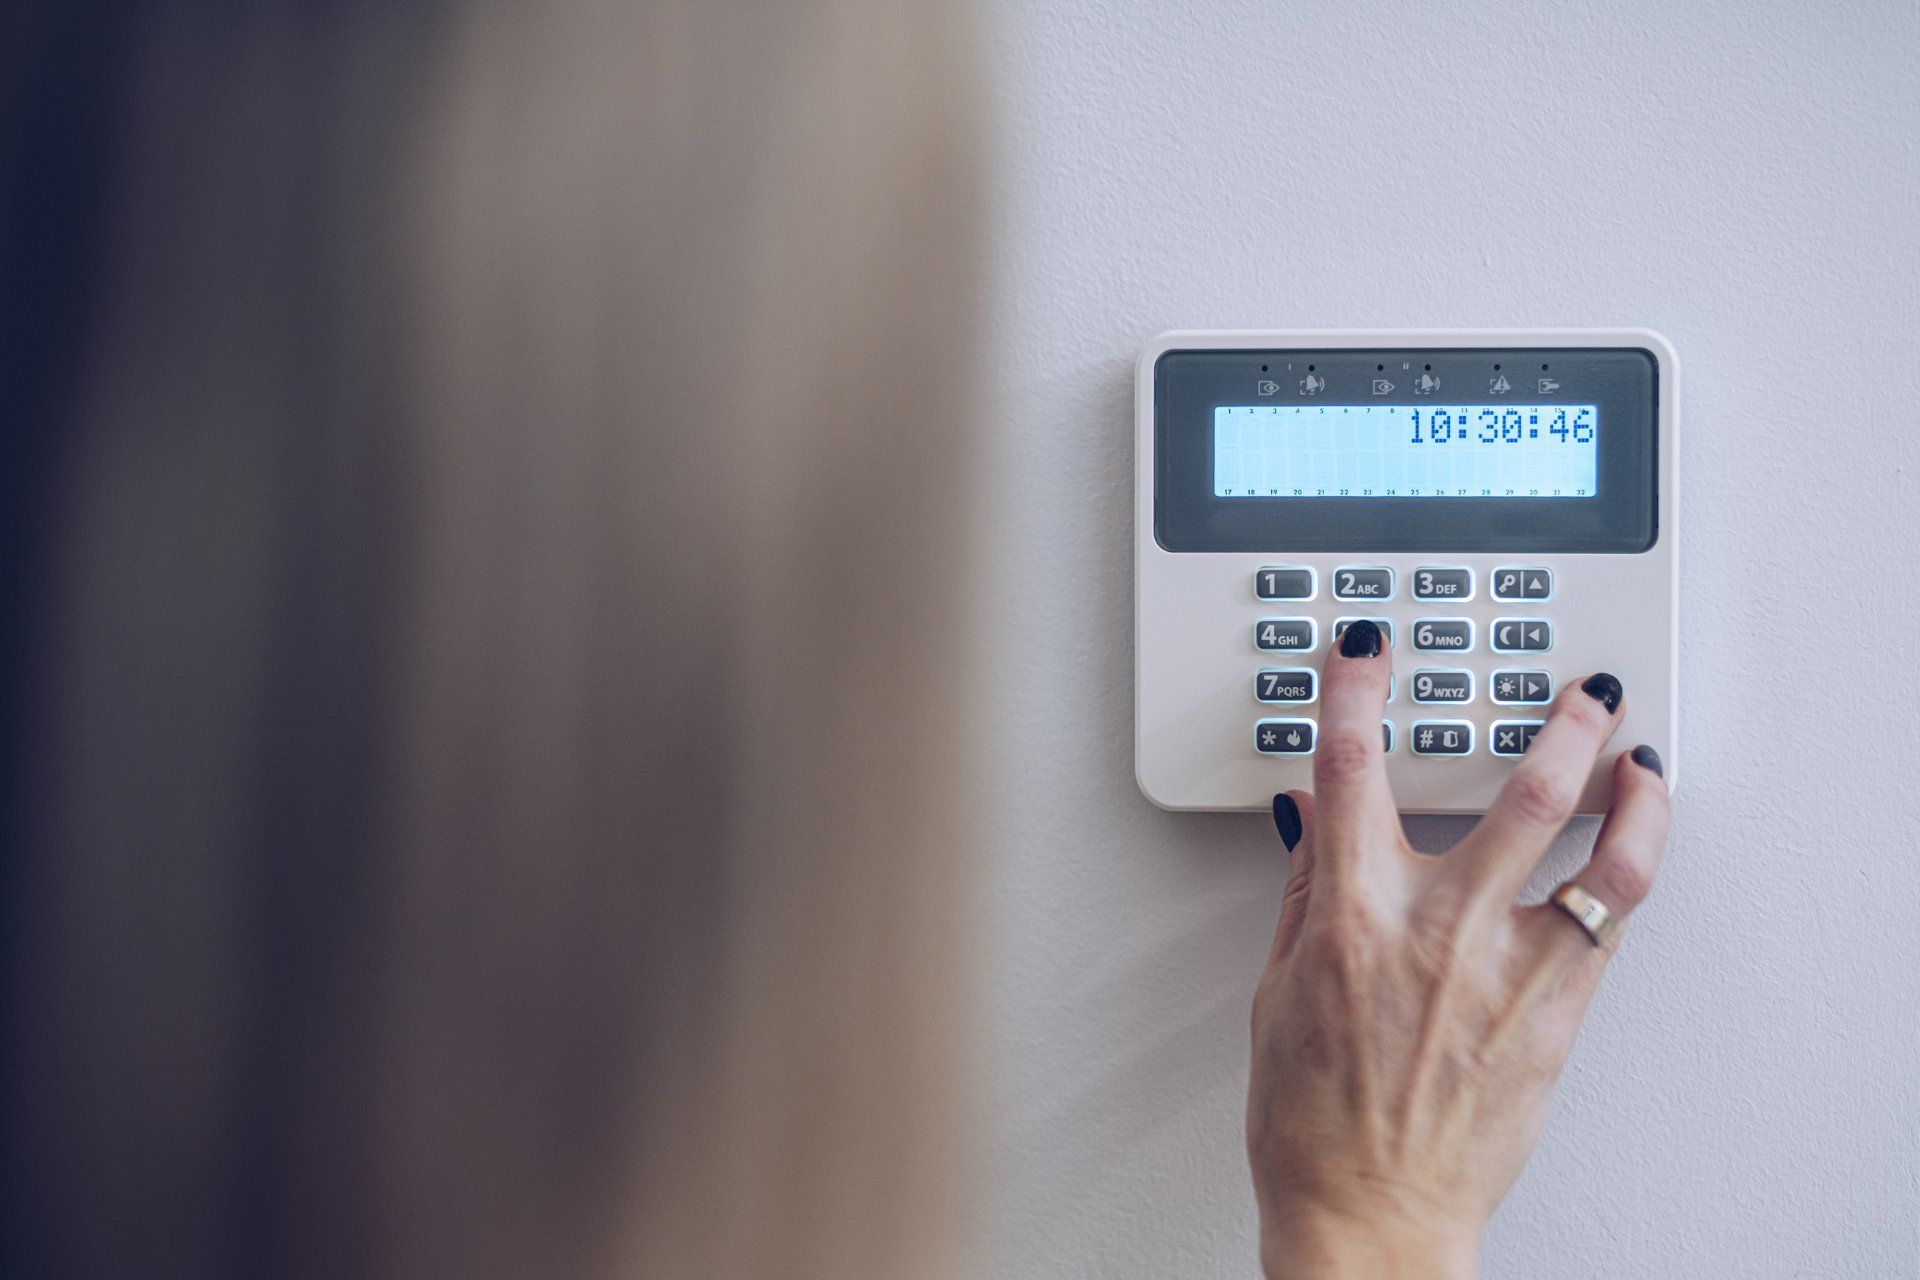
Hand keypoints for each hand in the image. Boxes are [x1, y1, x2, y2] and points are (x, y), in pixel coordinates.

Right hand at [1247, 621, 1670, 1279]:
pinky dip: (1633, 859)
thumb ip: (1302, 892)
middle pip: (1517, 788)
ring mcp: (1508, 967)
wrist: (1371, 1213)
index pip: (1350, 767)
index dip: (1357, 688)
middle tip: (1570, 686)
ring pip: (1597, 845)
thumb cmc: (1315, 1122)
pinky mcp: (1556, 1010)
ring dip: (1625, 779)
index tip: (1368, 646)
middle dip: (1555, 718)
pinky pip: (1616, 916)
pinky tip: (1635, 837)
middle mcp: (1438, 928)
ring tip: (1633, 745)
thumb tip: (1310, 819)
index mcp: (1349, 916)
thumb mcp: (1276, 993)